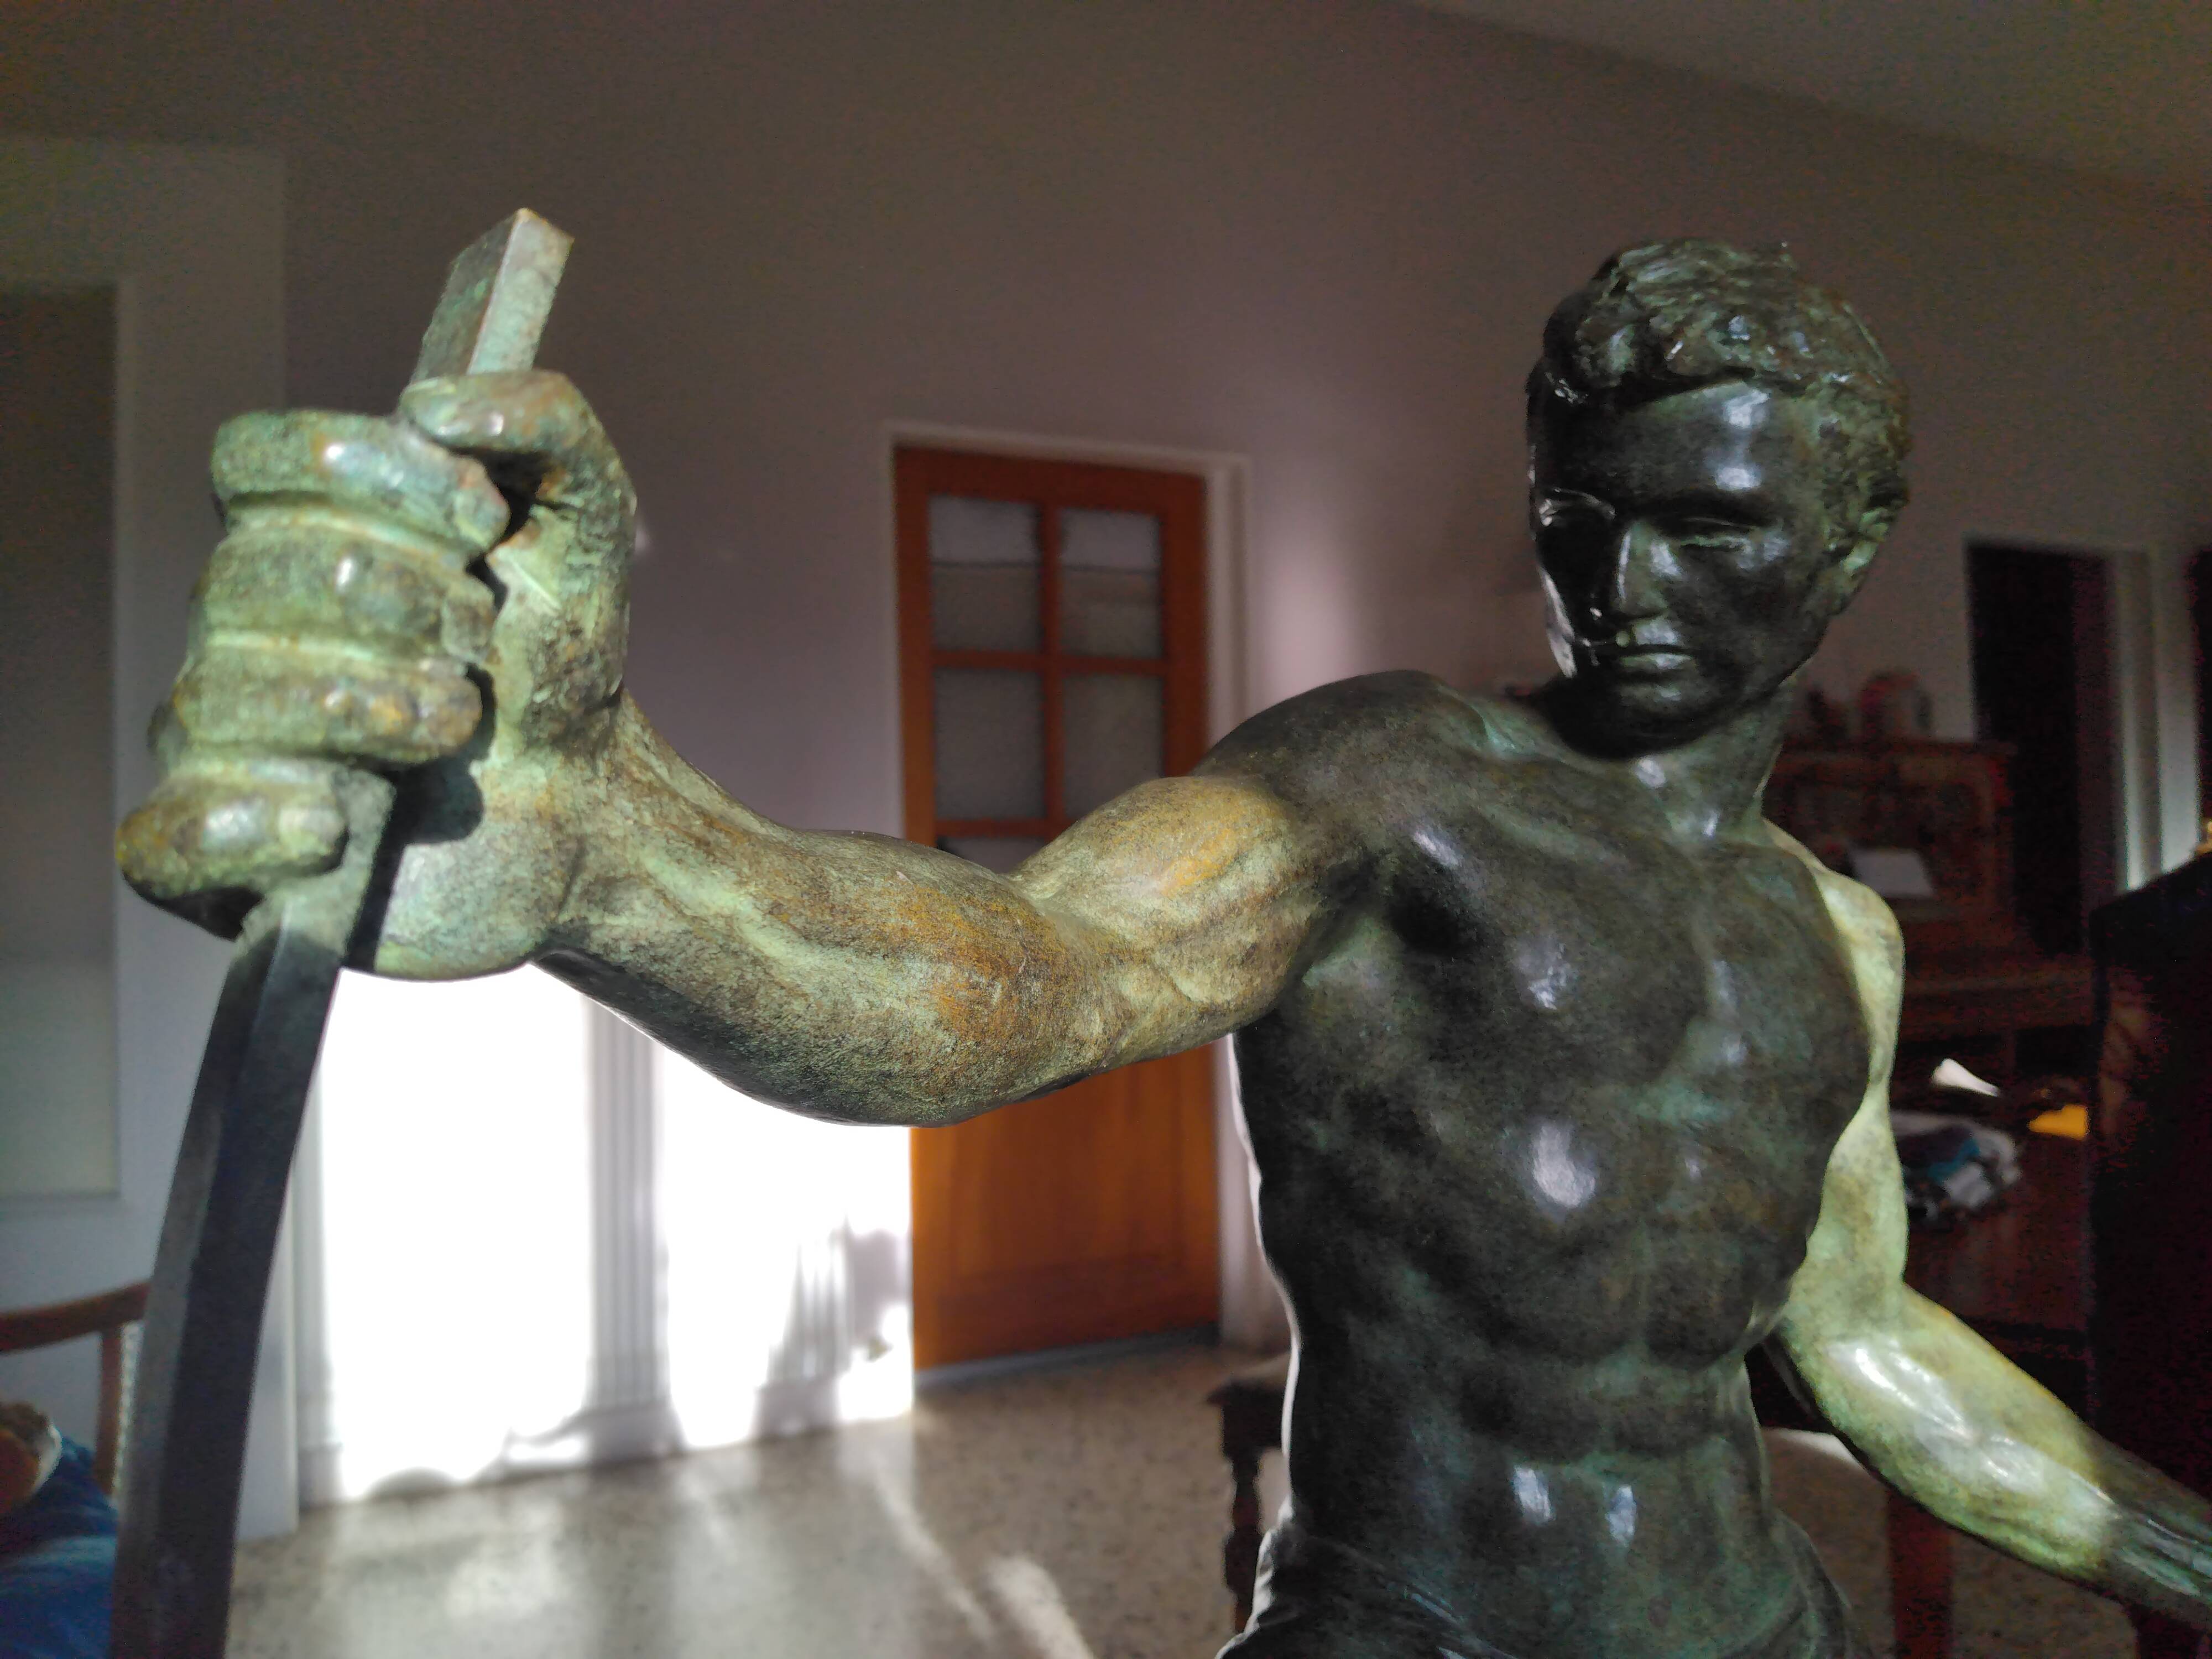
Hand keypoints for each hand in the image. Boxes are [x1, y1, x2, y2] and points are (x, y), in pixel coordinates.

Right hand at [116, 372, 634, 975]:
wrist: (587, 802)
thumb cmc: (564, 659)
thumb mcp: (590, 521)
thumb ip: (545, 421)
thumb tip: (434, 402)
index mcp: (300, 533)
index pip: (250, 456)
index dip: (359, 469)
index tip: (479, 518)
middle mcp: (238, 628)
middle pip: (246, 573)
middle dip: (399, 602)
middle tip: (480, 641)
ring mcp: (223, 740)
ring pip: (221, 698)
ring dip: (367, 709)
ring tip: (456, 726)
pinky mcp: (227, 854)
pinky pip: (163, 839)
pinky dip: (241, 827)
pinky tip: (330, 824)